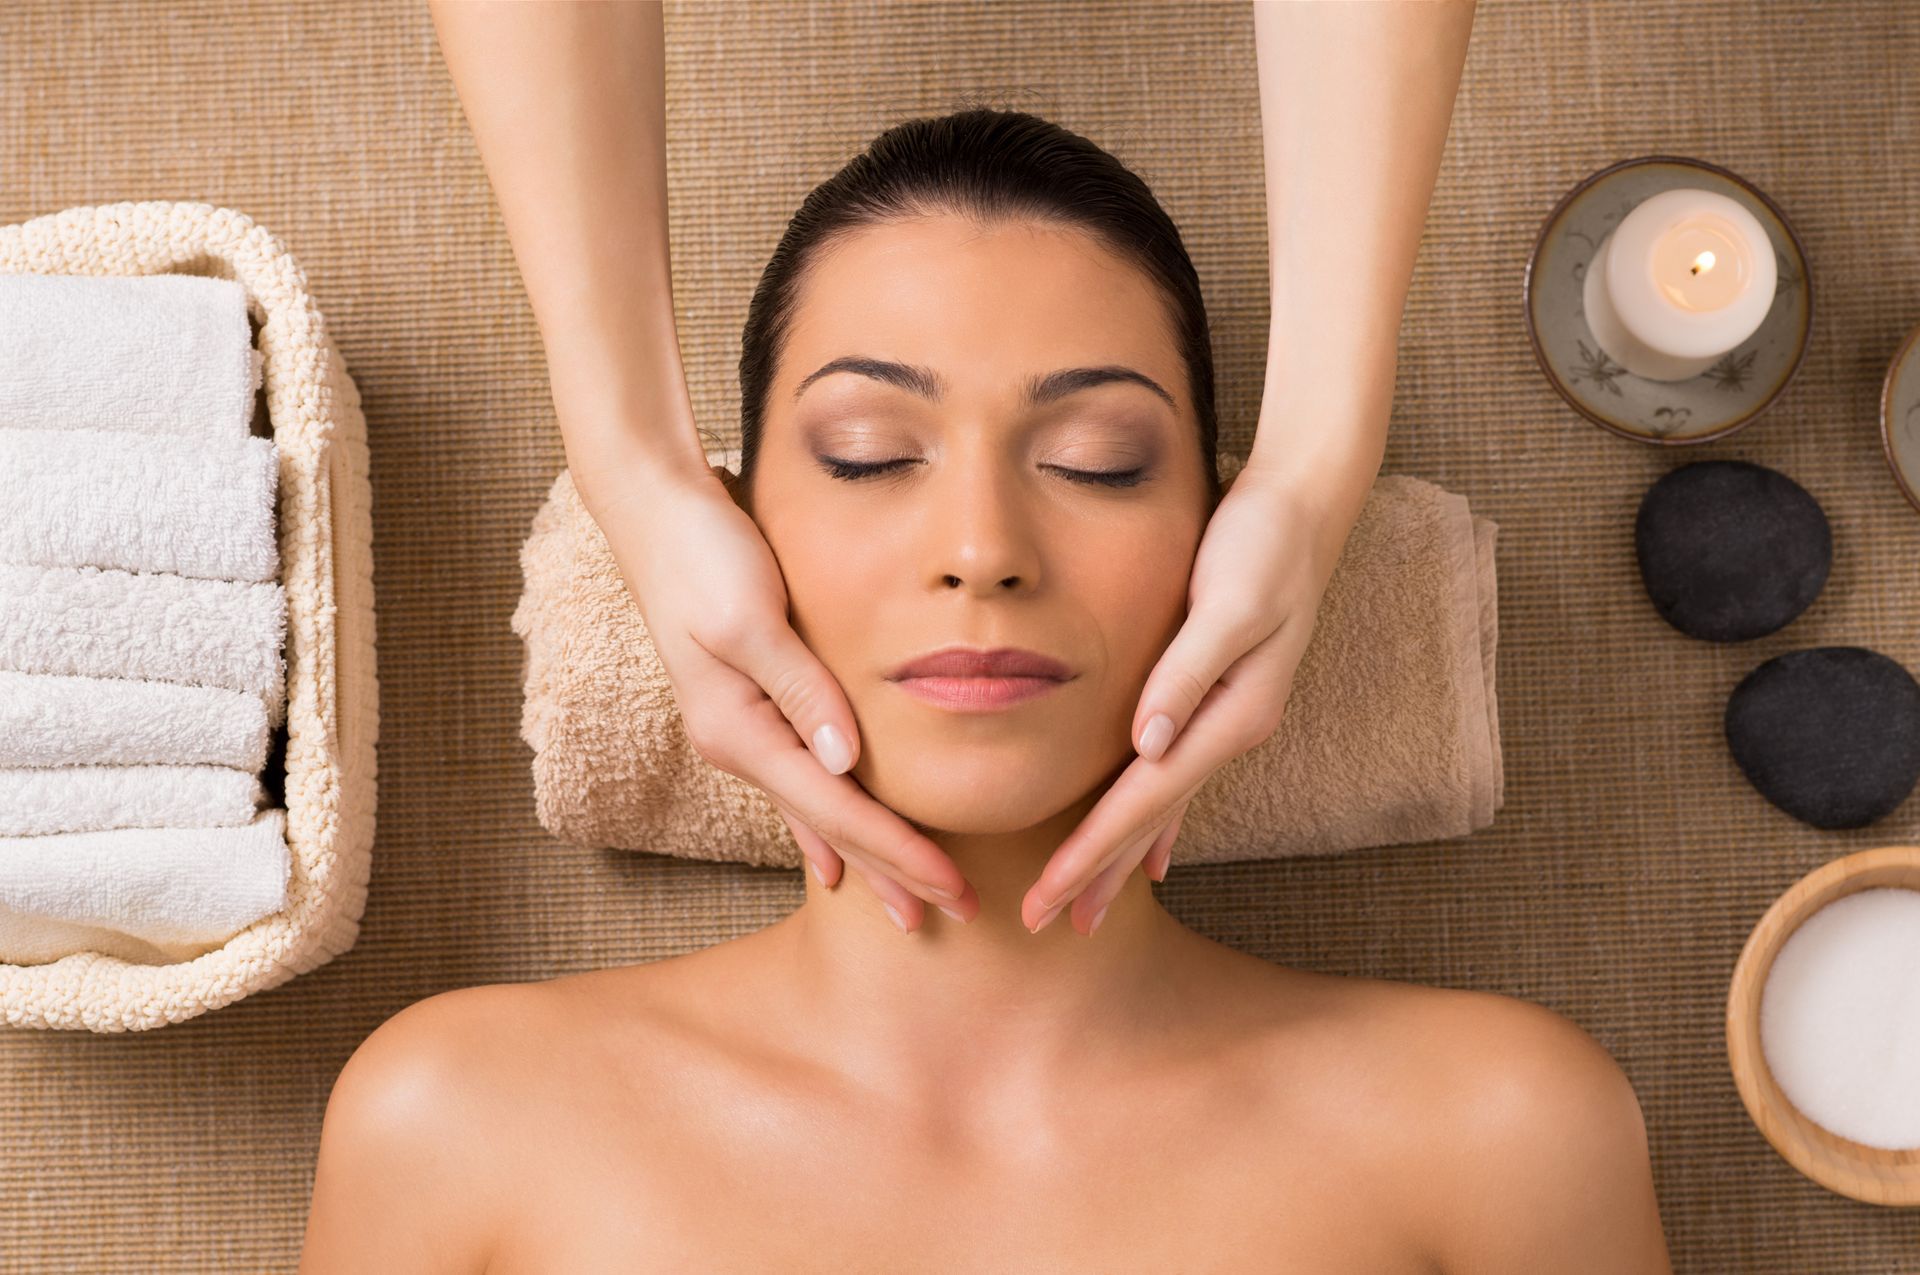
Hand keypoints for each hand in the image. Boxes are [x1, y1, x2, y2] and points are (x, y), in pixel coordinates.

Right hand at [577, 454, 977, 932]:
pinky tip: (835, 859)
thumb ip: (801, 689)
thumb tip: (846, 762)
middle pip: (828, 828)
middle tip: (952, 915)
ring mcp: (741, 729)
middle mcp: (738, 743)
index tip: (950, 889)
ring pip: (817, 812)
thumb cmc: (702, 552)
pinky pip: (800, 782)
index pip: (835, 811)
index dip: (896, 853)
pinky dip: (828, 824)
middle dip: (890, 874)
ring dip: (866, 857)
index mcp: (739, 731)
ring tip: (907, 903)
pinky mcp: (750, 707)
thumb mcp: (750, 617)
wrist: (654, 508)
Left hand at [1020, 458, 1355, 934]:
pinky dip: (1157, 820)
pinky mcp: (1220, 700)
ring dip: (1121, 858)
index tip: (1052, 899)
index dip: (1096, 853)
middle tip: (1047, 927)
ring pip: (1162, 805)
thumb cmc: (1264, 544)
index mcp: (1233, 715)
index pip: (1147, 800)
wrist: (1305, 505)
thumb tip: (1148, 744)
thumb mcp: (1231, 601)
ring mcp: (1230, 720)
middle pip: (1152, 819)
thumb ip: (1189, 672)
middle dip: (1099, 875)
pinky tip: (1148, 857)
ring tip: (1085, 908)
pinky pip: (1178, 777)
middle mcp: (1233, 729)